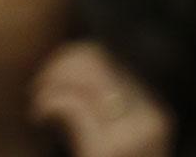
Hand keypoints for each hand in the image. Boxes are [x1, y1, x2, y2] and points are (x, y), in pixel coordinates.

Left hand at [29, 42, 171, 156]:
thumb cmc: (101, 154)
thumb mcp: (113, 127)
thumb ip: (105, 94)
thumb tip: (76, 50)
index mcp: (159, 109)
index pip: (114, 54)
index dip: (75, 53)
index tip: (54, 72)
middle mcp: (157, 118)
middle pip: (98, 58)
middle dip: (58, 64)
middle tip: (38, 86)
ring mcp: (138, 135)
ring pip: (82, 75)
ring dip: (48, 82)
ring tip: (37, 102)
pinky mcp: (111, 150)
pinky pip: (69, 104)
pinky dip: (45, 104)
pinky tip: (38, 118)